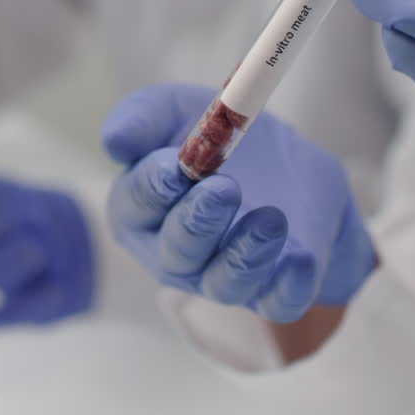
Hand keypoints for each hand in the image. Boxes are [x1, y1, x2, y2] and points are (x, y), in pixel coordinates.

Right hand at [101, 84, 374, 322]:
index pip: (135, 205)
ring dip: (245, 252)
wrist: (291, 168)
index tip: (175, 165)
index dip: (154, 188)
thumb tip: (115, 142)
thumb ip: (141, 118)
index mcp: (140, 210)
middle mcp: (174, 253)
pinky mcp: (271, 291)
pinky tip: (299, 260)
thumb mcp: (177, 111)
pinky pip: (276, 303)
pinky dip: (286, 287)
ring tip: (271, 217)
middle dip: (198, 222)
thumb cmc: (217, 140)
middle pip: (176, 252)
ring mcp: (221, 278)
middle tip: (223, 187)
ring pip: (223, 282)